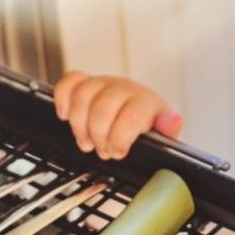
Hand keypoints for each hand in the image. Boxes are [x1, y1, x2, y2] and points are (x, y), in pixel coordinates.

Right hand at [53, 72, 182, 159]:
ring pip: (82, 96)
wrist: (140, 115)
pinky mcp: (86, 83)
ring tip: (86, 142)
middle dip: (99, 136)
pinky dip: (62, 99)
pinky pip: (69, 82)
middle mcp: (124, 88)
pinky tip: (65, 116)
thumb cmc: (148, 130)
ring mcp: (103, 84)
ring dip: (79, 125)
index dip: (120, 138)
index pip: (130, 115)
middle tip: (103, 151)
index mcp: (146, 101)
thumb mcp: (164, 137)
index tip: (118, 152)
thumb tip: (172, 120)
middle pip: (102, 108)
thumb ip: (168, 130)